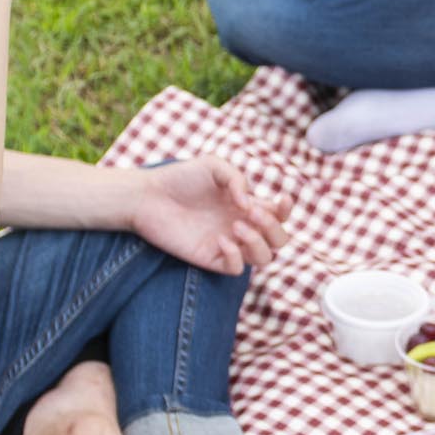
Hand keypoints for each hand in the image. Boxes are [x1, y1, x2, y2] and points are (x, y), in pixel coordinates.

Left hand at [128, 157, 287, 274]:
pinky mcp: (210, 258)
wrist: (148, 196)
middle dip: (273, 227)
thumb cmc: (180, 178)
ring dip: (258, 242)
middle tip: (251, 212)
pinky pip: (236, 268)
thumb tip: (250, 204)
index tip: (279, 200)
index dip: (286, 209)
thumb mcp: (214, 166)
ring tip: (236, 226)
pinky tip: (219, 239)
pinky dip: (235, 255)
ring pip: (263, 258)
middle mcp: (240, 225)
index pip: (279, 214)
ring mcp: (227, 244)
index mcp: (245, 204)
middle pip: (278, 239)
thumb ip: (238, 179)